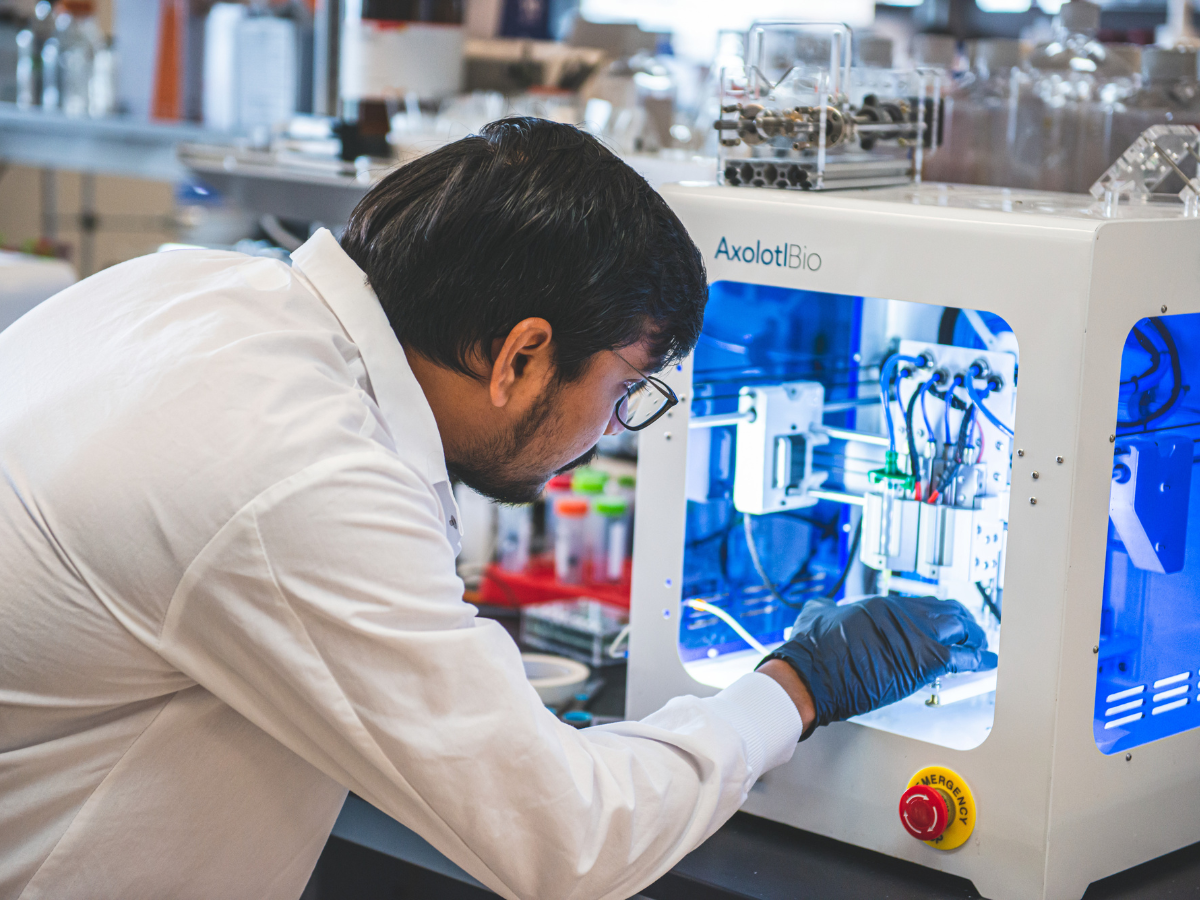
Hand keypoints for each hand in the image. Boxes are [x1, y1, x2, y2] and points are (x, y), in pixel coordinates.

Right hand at [760, 595, 996, 738]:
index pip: (924, 602)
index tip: (946, 619)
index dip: (940, 612)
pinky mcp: (922, 661)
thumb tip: (821, 607)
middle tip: (971, 631)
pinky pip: (964, 658)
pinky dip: (979, 661)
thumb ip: (825, 608)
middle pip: (950, 611)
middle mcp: (903, 614)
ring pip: (962, 630)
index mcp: (882, 604)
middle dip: (964, 622)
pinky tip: (986, 664)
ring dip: (975, 639)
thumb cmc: (814, 650)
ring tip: (981, 647)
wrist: (813, 673)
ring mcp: (915, 635)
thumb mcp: (817, 615)